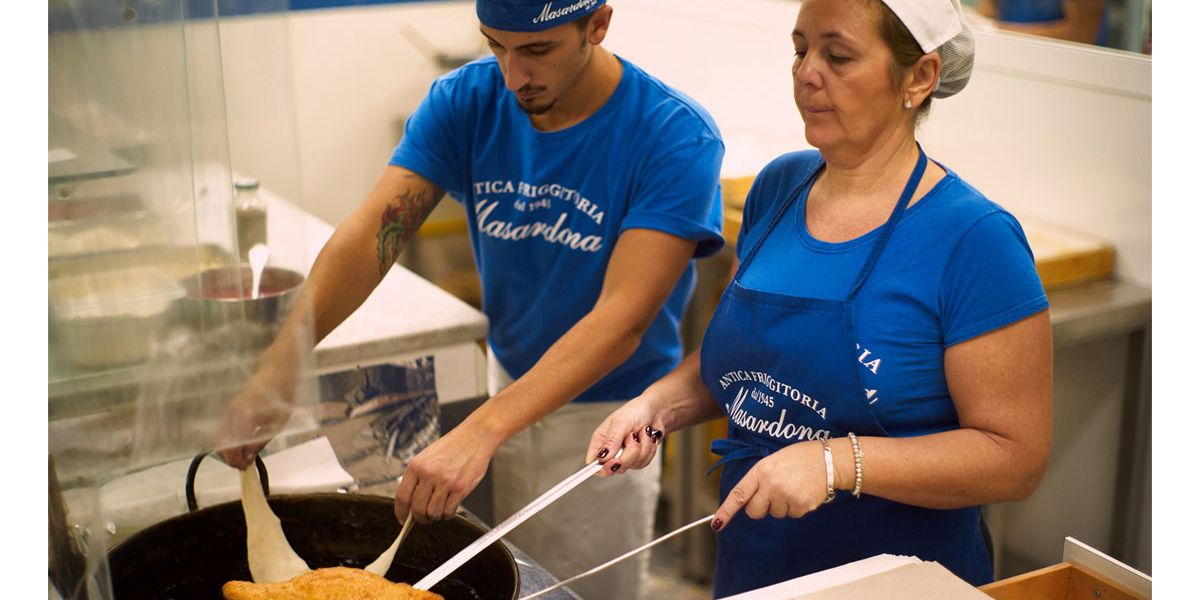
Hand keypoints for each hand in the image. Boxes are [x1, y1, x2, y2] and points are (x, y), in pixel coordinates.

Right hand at [216, 375, 293, 468]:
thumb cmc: (282, 398)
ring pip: (220, 438)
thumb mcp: (278, 424)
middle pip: (221, 444)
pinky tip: (242, 444)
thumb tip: (247, 458)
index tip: (245, 468)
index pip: (232, 447)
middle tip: (245, 464)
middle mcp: (233, 414)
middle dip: (231, 458)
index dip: (236, 461)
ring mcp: (229, 410)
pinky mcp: (230, 409)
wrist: (276, 373)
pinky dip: (229, 441)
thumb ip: (260, 442)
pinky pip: (223, 430)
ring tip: (245, 456)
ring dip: (230, 450)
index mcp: (245, 418)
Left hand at [394, 423, 495, 523]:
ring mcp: (445, 481)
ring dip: (436, 516)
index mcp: (417, 465)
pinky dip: (448, 515)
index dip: (401, 512)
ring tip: (440, 511)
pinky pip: (449, 511)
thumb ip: (419, 477)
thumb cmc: (453, 446)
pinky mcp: (460, 487)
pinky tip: (450, 509)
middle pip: (417, 508)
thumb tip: (412, 502)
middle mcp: (429, 474)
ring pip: (433, 512)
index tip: (403, 519)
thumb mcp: (428, 456)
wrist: (476, 436)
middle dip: (420, 518)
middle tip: (424, 519)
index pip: (402, 496)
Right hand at [586, 394, 664, 476]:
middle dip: (628, 454)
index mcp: (601, 440)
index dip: (602, 467)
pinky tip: (648, 438)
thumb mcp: (621, 422)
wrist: (657, 410)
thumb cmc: (637, 410)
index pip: (593, 462)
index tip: (614, 461)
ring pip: (632, 465)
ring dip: (642, 449)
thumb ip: (611, 440)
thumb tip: (603, 457)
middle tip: (633, 437)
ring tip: (641, 433)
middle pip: (614, 467)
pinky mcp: (638, 457)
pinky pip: (643, 463)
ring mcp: (625, 454)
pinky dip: (649, 450)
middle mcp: (612, 449)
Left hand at [711, 441, 827, 530]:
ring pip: (775, 514)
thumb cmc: (800, 457)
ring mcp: (785, 496)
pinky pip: (792, 515)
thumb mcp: (774, 460)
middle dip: (761, 507)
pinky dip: (797, 507)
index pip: (739, 494)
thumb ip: (760, 478)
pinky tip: (803, 492)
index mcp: (761, 471)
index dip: (726, 511)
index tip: (716, 524)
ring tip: (794, 487)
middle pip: (755, 512)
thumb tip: (750, 499)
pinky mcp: (800, 506)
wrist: (828, 459)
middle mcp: (770, 485)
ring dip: (782, 505)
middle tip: (774, 494)